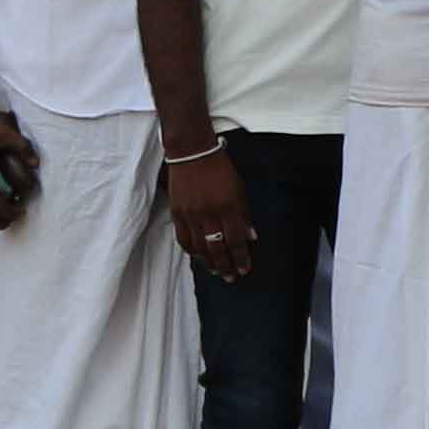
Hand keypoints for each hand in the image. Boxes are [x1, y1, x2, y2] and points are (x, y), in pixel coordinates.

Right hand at [159, 140, 255, 282]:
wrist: (192, 152)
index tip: (245, 269)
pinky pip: (184, 239)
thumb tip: (251, 237)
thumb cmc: (219, 167)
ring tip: (216, 271)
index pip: (236, 240)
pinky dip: (192, 251)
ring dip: (209, 263)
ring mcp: (191, 214)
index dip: (241, 258)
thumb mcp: (239, 189)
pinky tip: (199, 257)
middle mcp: (209, 213)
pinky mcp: (177, 213)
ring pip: (200, 248)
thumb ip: (244, 215)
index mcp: (228, 206)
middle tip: (231, 277)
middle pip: (218, 248)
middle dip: (226, 266)